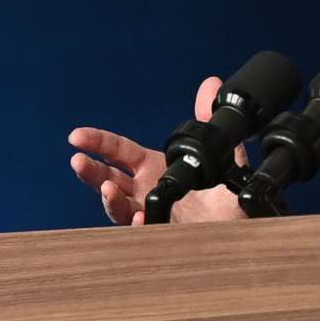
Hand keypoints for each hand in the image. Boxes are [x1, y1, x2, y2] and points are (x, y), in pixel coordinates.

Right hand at [68, 76, 246, 225]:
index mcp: (154, 169)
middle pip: (107, 179)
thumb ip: (210, 121)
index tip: (76, 137)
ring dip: (109, 199)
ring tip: (108, 189)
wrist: (242, 228)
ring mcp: (151, 214)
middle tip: (78, 161)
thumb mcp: (221, 153)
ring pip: (119, 208)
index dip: (97, 142)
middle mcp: (145, 191)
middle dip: (90, 171)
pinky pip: (144, 232)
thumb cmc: (225, 197)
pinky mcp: (162, 234)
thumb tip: (211, 86)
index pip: (118, 152)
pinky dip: (139, 224)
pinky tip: (141, 218)